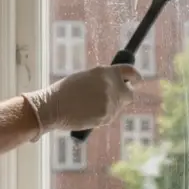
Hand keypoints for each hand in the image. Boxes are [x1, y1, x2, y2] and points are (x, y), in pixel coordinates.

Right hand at [22, 64, 140, 133]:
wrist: (52, 106)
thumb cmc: (65, 91)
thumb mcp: (86, 78)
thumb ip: (103, 80)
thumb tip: (116, 85)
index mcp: (105, 72)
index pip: (130, 72)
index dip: (135, 77)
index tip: (137, 81)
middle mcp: (111, 85)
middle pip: (130, 93)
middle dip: (125, 95)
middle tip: (115, 97)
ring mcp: (110, 102)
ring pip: (118, 107)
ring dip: (110, 106)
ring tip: (90, 105)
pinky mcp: (106, 116)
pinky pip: (110, 116)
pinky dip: (103, 116)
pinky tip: (88, 113)